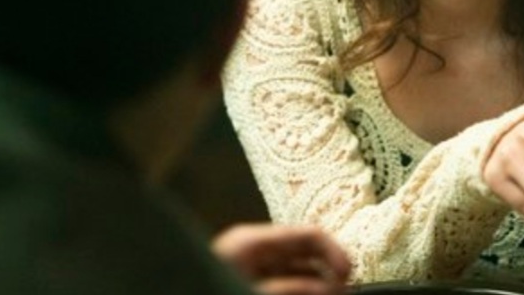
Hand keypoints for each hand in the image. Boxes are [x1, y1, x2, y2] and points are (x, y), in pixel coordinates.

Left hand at [212, 223, 351, 294]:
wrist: (173, 287)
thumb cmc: (207, 287)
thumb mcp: (252, 291)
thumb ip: (290, 289)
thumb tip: (326, 289)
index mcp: (252, 242)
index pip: (307, 235)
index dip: (334, 253)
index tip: (350, 276)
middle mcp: (254, 250)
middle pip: (306, 254)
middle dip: (328, 274)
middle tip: (346, 292)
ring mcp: (252, 268)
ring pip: (298, 273)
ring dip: (317, 285)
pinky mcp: (250, 283)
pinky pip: (285, 284)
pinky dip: (300, 290)